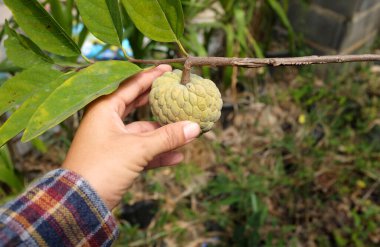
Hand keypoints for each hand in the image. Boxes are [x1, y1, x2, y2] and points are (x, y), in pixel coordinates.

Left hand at [62, 65, 200, 208]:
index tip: (169, 69)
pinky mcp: (117, 159)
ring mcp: (113, 141)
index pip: (131, 85)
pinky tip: (177, 156)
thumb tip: (195, 127)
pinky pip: (141, 151)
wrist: (80, 203)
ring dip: (163, 132)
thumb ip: (167, 137)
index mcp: (105, 110)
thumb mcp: (137, 149)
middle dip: (158, 101)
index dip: (151, 76)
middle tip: (177, 92)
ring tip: (185, 128)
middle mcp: (107, 122)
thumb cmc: (102, 168)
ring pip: (142, 131)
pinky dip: (158, 153)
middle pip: (137, 105)